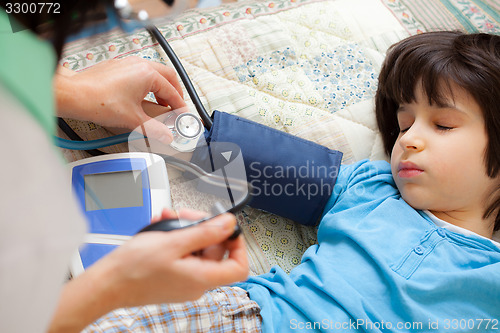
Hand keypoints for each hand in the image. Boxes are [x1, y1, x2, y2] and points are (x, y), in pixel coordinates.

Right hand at [48, 209, 247, 331]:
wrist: (107, 284)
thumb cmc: (133, 268)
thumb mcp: (173, 242)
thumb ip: (205, 232)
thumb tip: (229, 224)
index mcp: (202, 278)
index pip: (239, 266)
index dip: (238, 244)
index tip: (228, 228)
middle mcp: (197, 283)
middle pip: (216, 251)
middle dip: (202, 227)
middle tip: (187, 215)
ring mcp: (185, 281)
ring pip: (197, 249)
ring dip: (185, 229)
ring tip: (170, 218)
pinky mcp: (174, 277)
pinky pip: (183, 254)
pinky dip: (176, 239)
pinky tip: (162, 228)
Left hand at [54, 57, 186, 144]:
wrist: (74, 95)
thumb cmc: (98, 101)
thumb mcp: (133, 119)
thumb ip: (154, 129)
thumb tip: (166, 135)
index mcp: (147, 74)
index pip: (172, 91)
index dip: (179, 105)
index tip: (182, 115)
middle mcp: (139, 65)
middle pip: (168, 76)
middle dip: (174, 92)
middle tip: (176, 107)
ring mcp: (127, 63)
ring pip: (154, 72)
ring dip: (161, 87)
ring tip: (160, 103)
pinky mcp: (117, 67)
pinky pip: (140, 72)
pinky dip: (148, 84)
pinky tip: (142, 97)